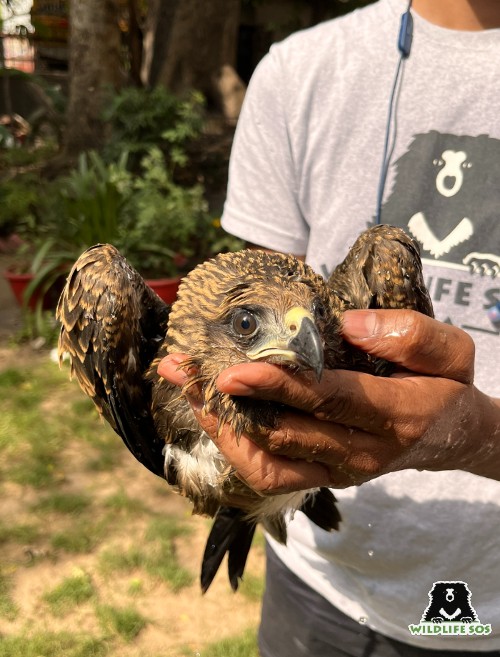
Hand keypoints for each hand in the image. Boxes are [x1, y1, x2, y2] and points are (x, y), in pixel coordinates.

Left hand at [158, 309, 499, 493]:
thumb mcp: (453, 350)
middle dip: (229, 402)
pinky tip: (213, 416)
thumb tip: (349, 326)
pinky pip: (272, 473)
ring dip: (221, 428)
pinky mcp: (324, 476)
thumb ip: (409, 335)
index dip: (276, 387)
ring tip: (188, 391)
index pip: (327, 400)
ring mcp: (340, 471)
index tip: (231, 372)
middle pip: (284, 432)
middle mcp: (362, 453)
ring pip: (268, 462)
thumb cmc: (448, 385)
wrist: (453, 435)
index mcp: (394, 415)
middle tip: (185, 369)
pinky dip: (237, 448)